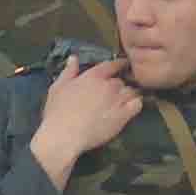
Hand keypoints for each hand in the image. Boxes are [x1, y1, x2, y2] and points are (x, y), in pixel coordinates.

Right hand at [30, 55, 140, 188]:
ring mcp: (117, 100)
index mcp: (93, 76)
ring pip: (131, 92)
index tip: (122, 65)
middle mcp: (108, 85)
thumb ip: (69, 72)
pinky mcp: (123, 116)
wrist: (64, 135)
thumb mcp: (58, 87)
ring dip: (128, 95)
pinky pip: (137, 105)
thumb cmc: (58, 112)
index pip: (112, 65)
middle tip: (112, 94)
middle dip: (118, 86)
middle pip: (121, 81)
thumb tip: (74, 58)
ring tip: (122, 102)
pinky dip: (136, 105)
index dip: (119, 65)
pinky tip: (130, 109)